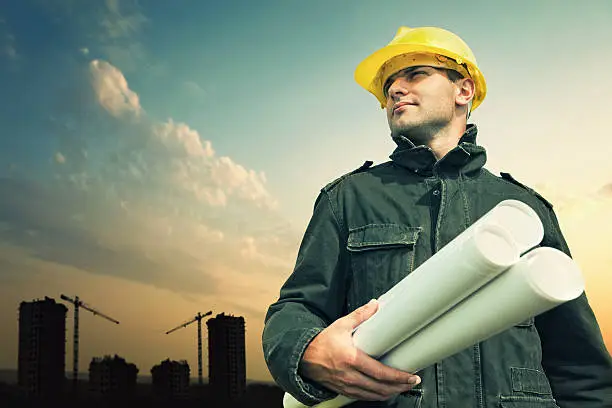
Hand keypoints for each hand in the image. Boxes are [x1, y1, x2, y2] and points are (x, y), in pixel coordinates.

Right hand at [298, 299, 420, 400]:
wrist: (303, 357)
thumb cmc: (322, 342)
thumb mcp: (341, 325)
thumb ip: (360, 316)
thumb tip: (375, 304)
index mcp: (352, 359)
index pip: (381, 373)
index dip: (398, 377)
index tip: (411, 376)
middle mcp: (350, 376)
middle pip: (381, 388)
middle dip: (400, 386)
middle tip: (412, 382)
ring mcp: (347, 386)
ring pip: (374, 396)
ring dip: (390, 393)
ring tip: (402, 387)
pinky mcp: (344, 391)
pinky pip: (364, 398)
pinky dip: (377, 396)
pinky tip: (385, 392)